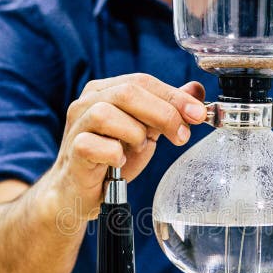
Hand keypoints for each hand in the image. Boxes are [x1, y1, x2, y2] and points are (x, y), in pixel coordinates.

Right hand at [49, 73, 205, 220]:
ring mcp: (77, 125)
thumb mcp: (146, 131)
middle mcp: (88, 102)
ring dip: (134, 134)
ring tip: (139, 149)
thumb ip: (167, 110)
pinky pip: (94, 145)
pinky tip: (120, 163)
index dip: (174, 96)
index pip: (143, 81)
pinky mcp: (73, 150)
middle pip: (128, 92)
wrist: (81, 191)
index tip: (198, 114)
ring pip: (106, 114)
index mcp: (106, 90)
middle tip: (181, 135)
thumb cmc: (112, 159)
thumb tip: (196, 91)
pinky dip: (114, 155)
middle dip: (162, 113)